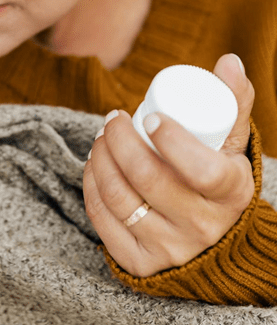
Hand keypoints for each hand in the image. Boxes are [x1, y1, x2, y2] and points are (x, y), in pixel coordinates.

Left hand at [83, 54, 255, 276]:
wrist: (213, 238)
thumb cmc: (218, 177)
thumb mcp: (232, 143)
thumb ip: (233, 99)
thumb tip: (228, 60)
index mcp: (230, 193)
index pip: (200, 169)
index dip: (171, 140)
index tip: (150, 116)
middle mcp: (202, 227)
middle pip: (149, 178)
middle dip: (119, 140)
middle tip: (112, 119)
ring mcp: (170, 249)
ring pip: (121, 199)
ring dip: (100, 160)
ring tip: (101, 138)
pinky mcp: (141, 263)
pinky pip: (104, 223)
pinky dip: (91, 189)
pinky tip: (92, 168)